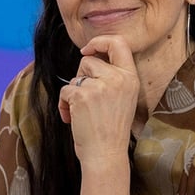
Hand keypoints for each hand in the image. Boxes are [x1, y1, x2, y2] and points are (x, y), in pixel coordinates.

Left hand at [58, 35, 139, 166]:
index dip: (100, 41)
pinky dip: (64, 104)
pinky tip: (72, 118)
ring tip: (81, 111)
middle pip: (89, 60)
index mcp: (131, 78)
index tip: (88, 49)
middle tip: (87, 97)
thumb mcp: (124, 98)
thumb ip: (114, 77)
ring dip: (73, 93)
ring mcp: (100, 86)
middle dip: (82, 76)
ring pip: (76, 76)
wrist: (106, 154)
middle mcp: (118, 79)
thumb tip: (91, 56)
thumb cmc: (112, 129)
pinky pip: (65, 90)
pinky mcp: (82, 95)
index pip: (119, 43)